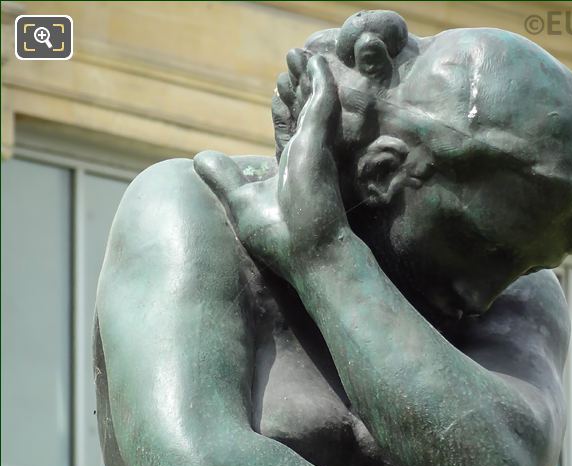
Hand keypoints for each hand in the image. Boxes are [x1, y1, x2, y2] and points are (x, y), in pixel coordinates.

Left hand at [242, 56, 351, 283]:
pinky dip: (319, 80)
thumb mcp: (240, 202)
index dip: (284, 110)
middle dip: (297, 88)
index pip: (288, 130)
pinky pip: (321, 102)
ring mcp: (315, 149)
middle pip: (302, 112)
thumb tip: (199, 157)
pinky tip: (315, 62)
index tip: (277, 91)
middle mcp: (306, 156)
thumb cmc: (281, 237)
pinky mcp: (319, 144)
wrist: (309, 255)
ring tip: (298, 54)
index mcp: (291, 168)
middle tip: (291, 62)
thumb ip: (224, 178)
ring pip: (313, 102)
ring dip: (306, 77)